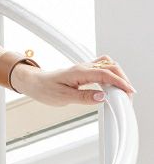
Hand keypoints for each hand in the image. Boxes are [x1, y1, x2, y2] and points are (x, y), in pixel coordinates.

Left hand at [10, 54, 135, 105]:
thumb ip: (84, 97)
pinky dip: (112, 74)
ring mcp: (84, 68)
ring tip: (123, 91)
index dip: (119, 82)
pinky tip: (113, 85)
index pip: (105, 74)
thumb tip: (102, 97)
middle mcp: (83, 67)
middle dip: (123, 79)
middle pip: (110, 67)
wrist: (34, 83)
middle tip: (128, 95)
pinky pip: (102, 68)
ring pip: (108, 66)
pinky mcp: (84, 71)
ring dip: (118, 76)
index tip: (129, 91)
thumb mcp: (63, 97)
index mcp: (79, 72)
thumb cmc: (45, 89)